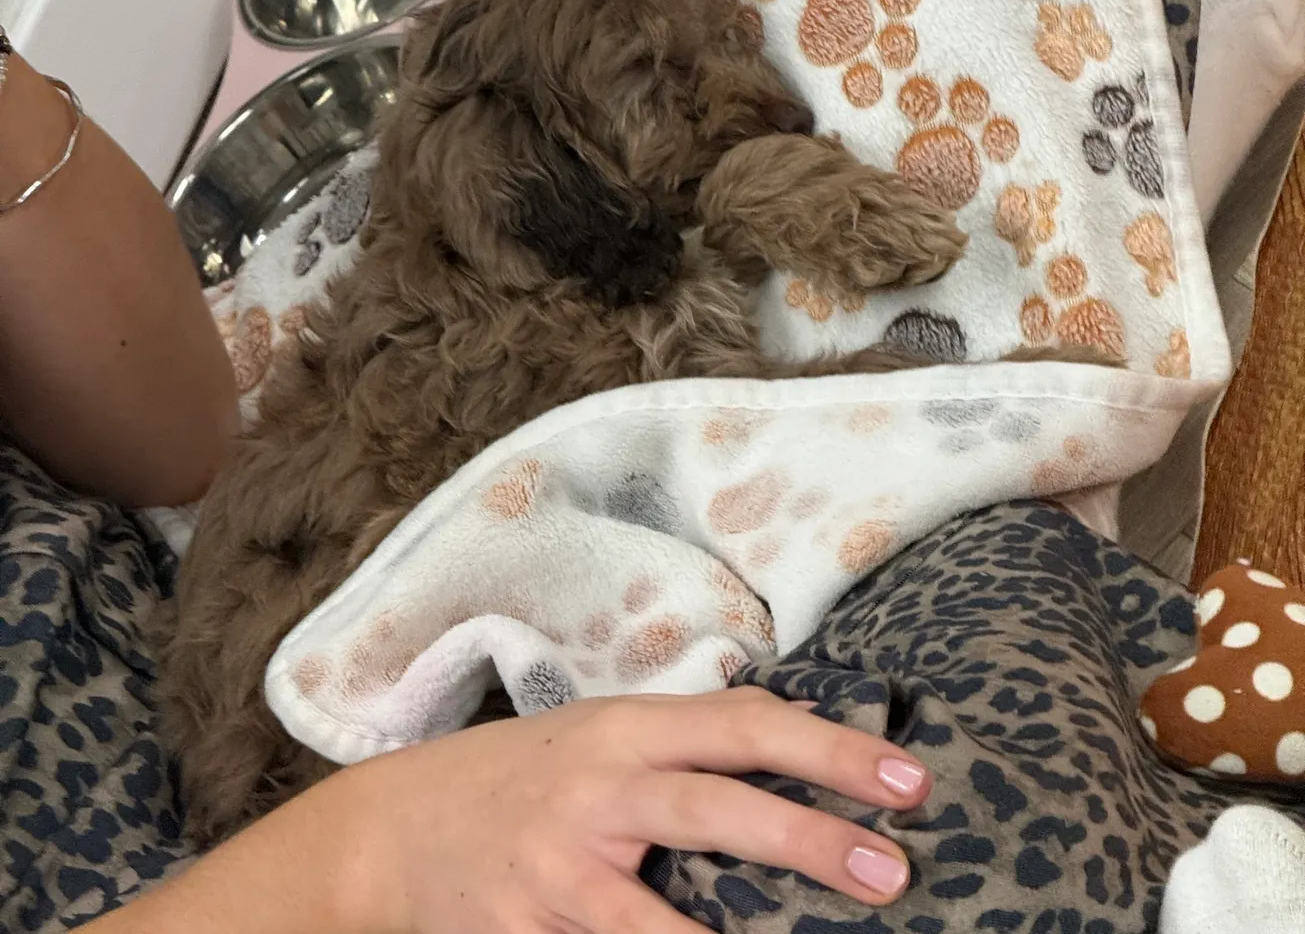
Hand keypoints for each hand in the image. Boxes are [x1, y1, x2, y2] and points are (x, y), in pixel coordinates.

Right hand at [339, 686, 929, 933]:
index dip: (827, 749)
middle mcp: (598, 790)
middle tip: (894, 866)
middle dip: (810, 834)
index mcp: (624, 729)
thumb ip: (678, 745)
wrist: (390, 836)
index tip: (905, 778)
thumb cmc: (518, 782)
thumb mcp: (595, 738)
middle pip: (716, 804)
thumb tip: (793, 748)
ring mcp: (560, 872)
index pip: (743, 723)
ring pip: (660, 914)